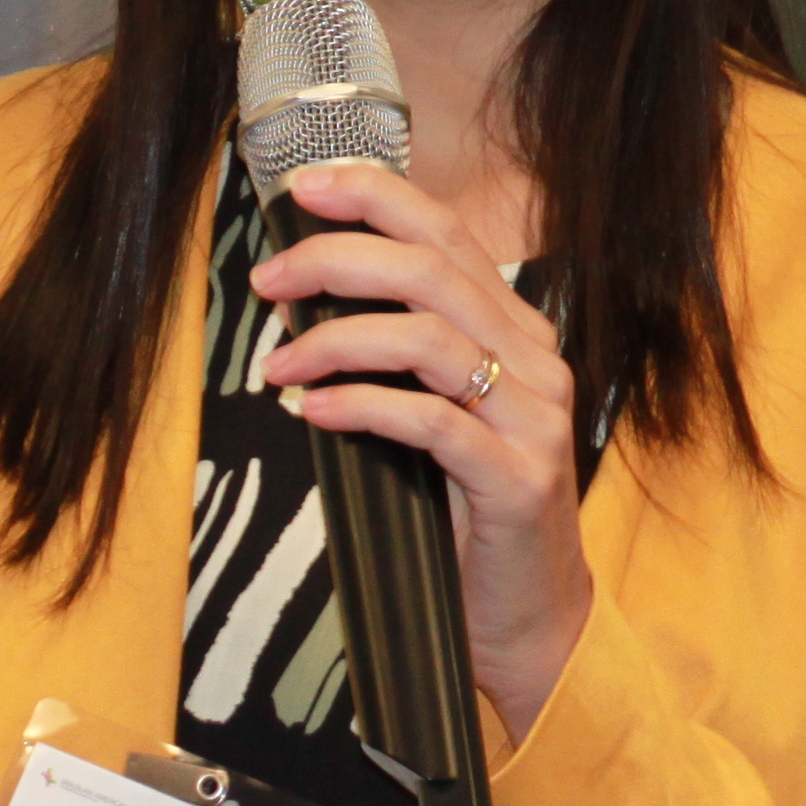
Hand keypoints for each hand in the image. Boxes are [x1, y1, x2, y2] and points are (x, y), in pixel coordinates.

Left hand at [248, 159, 593, 737]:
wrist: (528, 618)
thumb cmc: (465, 512)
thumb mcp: (433, 415)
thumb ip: (391, 355)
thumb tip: (301, 299)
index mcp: (516, 332)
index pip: (447, 233)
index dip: (376, 196)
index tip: (303, 187)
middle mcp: (537, 361)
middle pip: (432, 270)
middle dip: (336, 260)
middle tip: (268, 280)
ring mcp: (535, 420)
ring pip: (429, 337)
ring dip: (336, 340)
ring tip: (278, 367)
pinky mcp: (519, 480)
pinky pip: (431, 422)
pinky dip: (361, 406)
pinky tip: (313, 413)